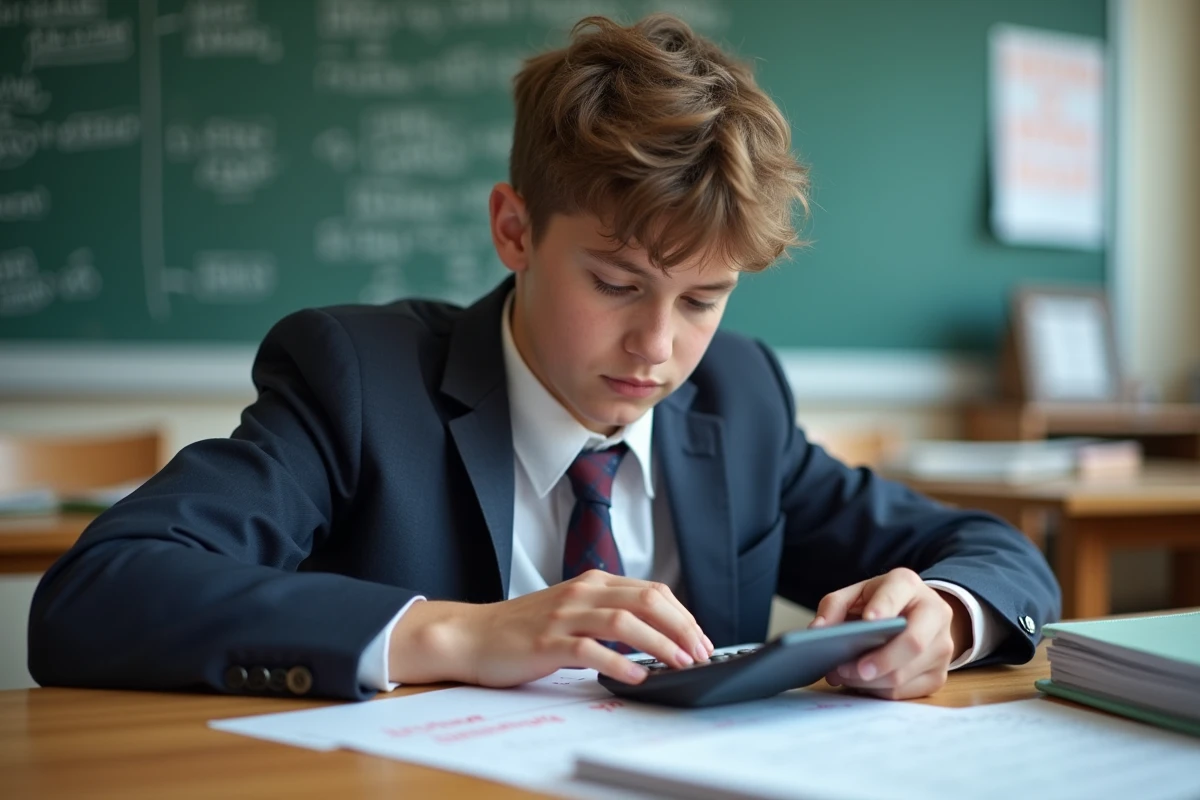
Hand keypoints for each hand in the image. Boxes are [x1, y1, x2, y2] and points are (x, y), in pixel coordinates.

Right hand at [387, 570, 713, 687]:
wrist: (471, 635)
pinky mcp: (547, 643)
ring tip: (680, 663)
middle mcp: (582, 593)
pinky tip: (637, 677)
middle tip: (701, 653)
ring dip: (659, 644)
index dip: (683, 615)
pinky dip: (619, 663)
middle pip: (646, 601)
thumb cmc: (522, 629)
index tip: (700, 639)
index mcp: (592, 582)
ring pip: (625, 622)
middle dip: (681, 627)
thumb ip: (607, 615)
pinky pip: (590, 650)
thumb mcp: (571, 611)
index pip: (652, 590)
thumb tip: (655, 635)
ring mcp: (564, 616)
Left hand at [809, 567, 971, 699]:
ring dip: (869, 681)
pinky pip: (905, 692)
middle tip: (846, 669)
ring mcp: (942, 647)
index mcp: (909, 585)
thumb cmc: (881, 604)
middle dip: (878, 660)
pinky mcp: (939, 675)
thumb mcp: (856, 594)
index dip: (884, 607)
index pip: (898, 593)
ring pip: (905, 673)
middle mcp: (934, 613)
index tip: (869, 621)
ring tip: (843, 675)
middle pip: (912, 642)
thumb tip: (817, 630)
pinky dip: (878, 691)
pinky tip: (862, 683)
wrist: (918, 615)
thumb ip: (834, 606)